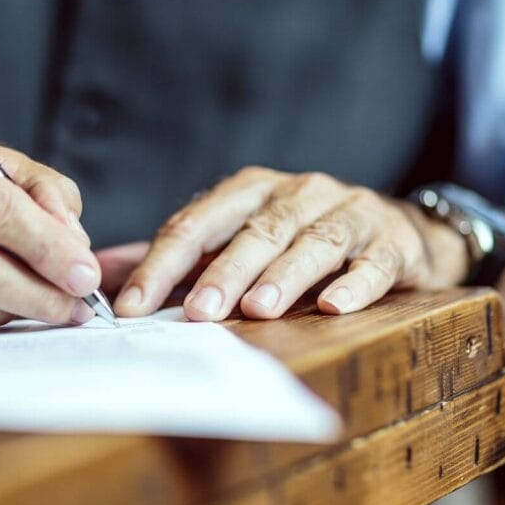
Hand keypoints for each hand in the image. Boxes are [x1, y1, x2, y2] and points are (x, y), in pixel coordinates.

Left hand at [114, 167, 468, 319]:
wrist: (399, 232)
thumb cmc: (299, 240)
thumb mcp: (236, 238)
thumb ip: (178, 256)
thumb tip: (105, 273)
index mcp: (250, 191)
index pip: (196, 224)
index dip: (163, 265)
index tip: (133, 308)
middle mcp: (298, 192)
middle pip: (256, 231)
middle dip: (223, 273)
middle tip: (198, 313)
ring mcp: (350, 212)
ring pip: (313, 242)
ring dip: (284, 276)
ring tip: (259, 310)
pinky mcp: (394, 241)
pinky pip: (375, 262)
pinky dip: (355, 283)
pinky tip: (335, 307)